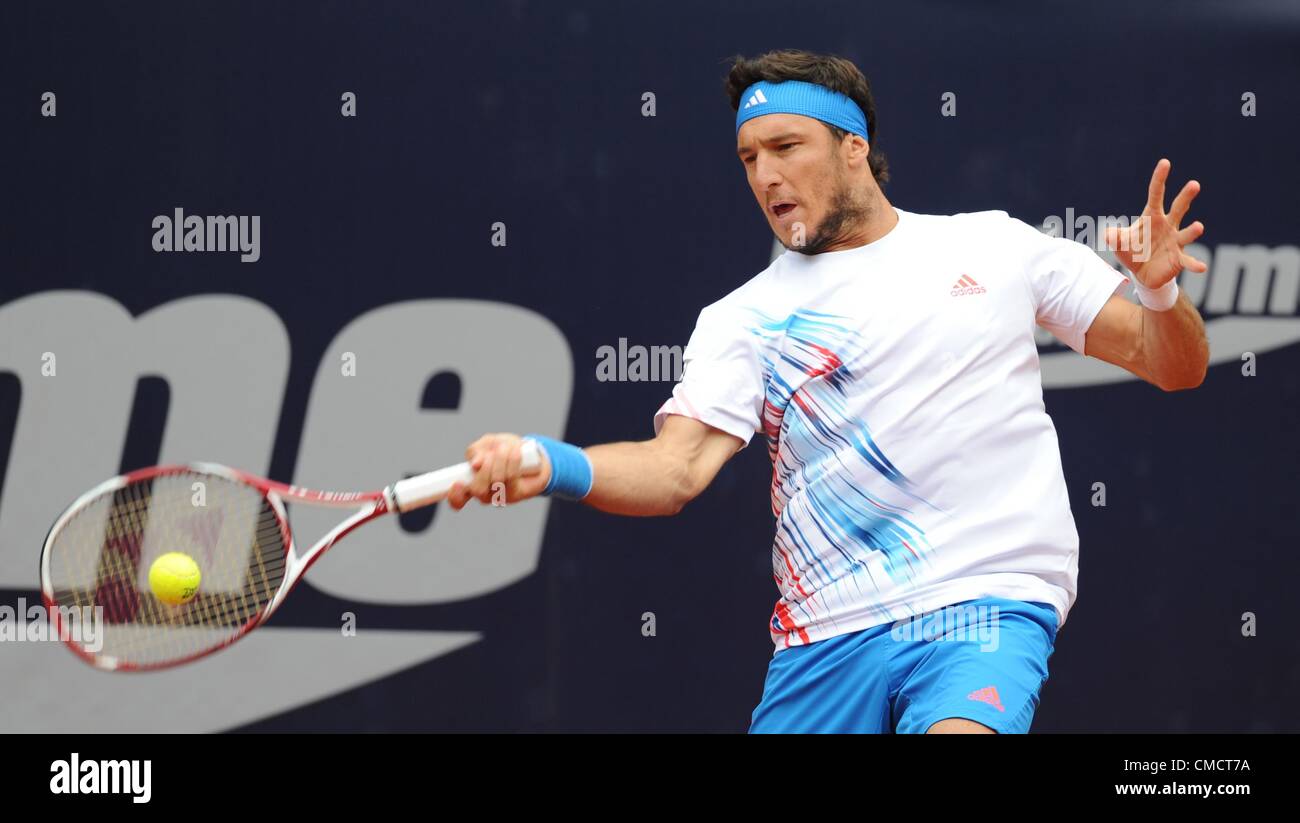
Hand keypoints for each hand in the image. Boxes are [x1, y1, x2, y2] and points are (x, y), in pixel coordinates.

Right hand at [447, 433, 550, 509]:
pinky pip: (512, 477)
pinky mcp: (516, 494)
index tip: (458, 483)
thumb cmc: (504, 449)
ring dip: (501, 459)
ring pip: (496, 480)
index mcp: (470, 483)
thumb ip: (476, 450)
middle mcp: (484, 494)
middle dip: (485, 468)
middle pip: (478, 490)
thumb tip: (475, 464)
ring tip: (505, 448)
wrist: (531, 454)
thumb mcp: (487, 444)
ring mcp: (500, 496)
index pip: (457, 499)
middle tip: (491, 455)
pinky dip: (513, 461)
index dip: (455, 495)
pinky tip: (515, 452)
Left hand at [1104, 158, 1207, 289]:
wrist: (1143, 273)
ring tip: (1199, 227)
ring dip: (1192, 230)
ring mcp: (1176, 241)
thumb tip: (1108, 234)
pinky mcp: (1179, 259)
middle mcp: (1168, 225)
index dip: (1159, 179)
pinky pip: (1188, 260)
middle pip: (1178, 208)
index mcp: (1153, 216)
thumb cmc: (1133, 252)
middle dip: (1186, 197)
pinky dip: (1194, 264)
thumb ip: (1114, 237)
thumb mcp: (1120, 244)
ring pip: (1186, 233)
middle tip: (1194, 184)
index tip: (1165, 163)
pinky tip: (1201, 267)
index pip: (1156, 194)